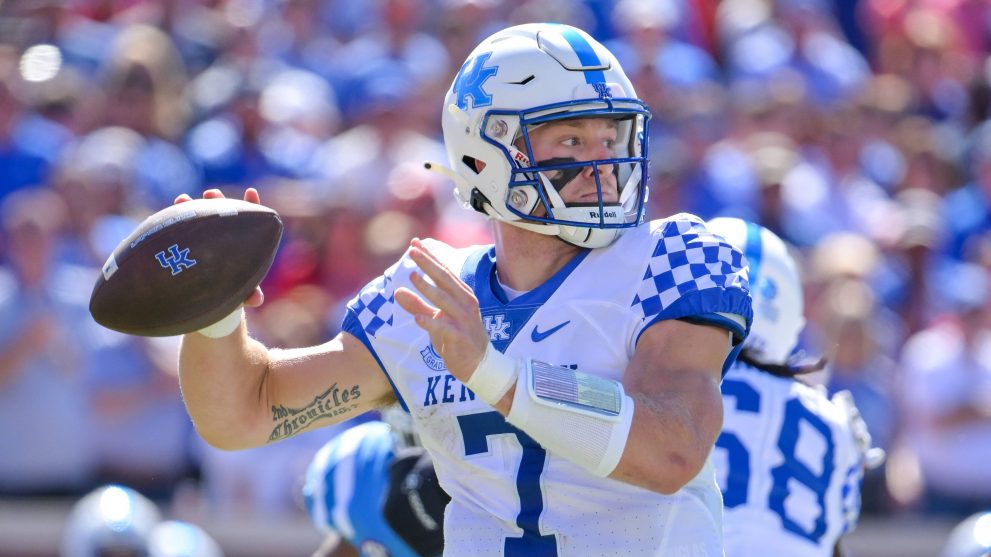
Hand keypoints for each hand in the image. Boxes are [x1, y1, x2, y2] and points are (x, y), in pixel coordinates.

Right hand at [173, 188, 264, 307]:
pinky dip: (173, 220)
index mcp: (242, 241)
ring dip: (191, 205)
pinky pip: (179, 228)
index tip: (250, 192)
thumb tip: (256, 300)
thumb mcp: (241, 293)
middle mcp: (223, 233)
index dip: (251, 204)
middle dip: (217, 200)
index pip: (249, 218)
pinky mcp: (186, 241)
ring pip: (199, 216)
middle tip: (211, 195)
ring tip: (182, 199)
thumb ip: (250, 295)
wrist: (211, 298)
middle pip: (222, 211)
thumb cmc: (232, 292)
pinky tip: (164, 216)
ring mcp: (204, 235)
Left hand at [394, 238, 489, 381]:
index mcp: (462, 295)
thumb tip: (397, 291)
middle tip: (412, 251)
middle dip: (428, 264)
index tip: (414, 243)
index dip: (430, 257)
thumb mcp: (436, 319)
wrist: (479, 366)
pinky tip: (417, 319)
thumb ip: (418, 305)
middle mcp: (465, 304)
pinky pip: (444, 329)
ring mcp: (464, 321)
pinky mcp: (460, 339)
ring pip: (445, 301)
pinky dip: (431, 323)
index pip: (444, 272)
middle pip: (445, 280)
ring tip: (412, 277)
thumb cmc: (457, 338)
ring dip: (428, 289)